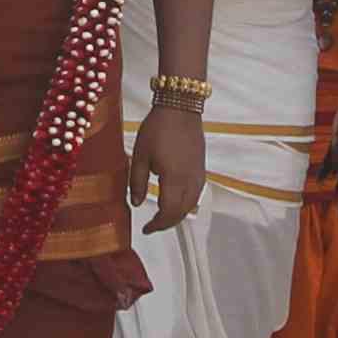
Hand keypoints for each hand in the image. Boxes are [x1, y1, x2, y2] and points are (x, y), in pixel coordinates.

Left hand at [133, 92, 202, 231]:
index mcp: (174, 178)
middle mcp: (190, 180)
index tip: (146, 229)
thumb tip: (135, 203)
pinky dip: (187, 204)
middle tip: (153, 225)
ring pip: (192, 205)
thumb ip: (136, 182)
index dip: (157, 225)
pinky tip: (177, 201)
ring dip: (178, 215)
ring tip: (163, 216)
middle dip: (167, 223)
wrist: (180, 108)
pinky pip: (197, 194)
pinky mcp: (201, 168)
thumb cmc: (159, 128)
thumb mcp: (139, 155)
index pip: (168, 212)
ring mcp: (199, 174)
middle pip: (182, 213)